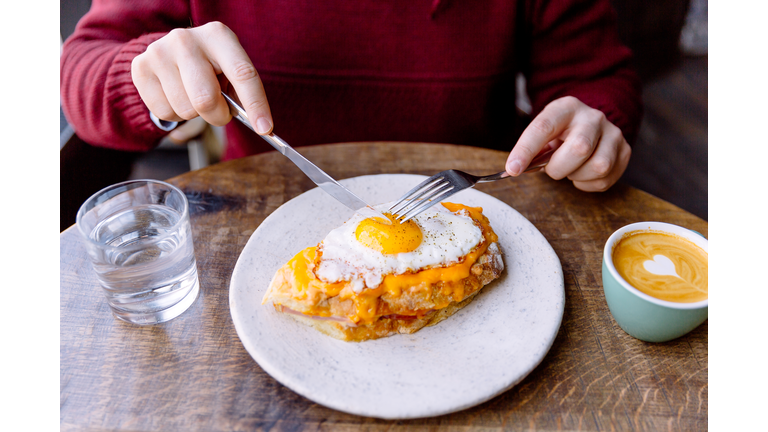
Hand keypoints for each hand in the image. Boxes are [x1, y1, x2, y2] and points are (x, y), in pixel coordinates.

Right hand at [131, 21, 272, 133]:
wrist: (168, 51)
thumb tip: (259, 125)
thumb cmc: (209, 66)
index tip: (265, 129)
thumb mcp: (228, 70)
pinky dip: (175, 114)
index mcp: (218, 35)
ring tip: (192, 95)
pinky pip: (164, 112)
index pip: (242, 74)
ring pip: (185, 109)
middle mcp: (186, 39)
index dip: (256, 105)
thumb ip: (241, 93)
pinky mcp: (140, 67)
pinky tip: (175, 95)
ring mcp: (159, 52)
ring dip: (195, 114)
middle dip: (218, 116)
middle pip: (206, 99)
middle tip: (219, 112)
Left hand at [505, 96, 630, 191]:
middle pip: (579, 148)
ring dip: (576, 176)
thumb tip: (515, 169)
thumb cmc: (561, 133)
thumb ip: (530, 150)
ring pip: (598, 166)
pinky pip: (605, 179)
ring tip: (570, 168)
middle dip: (559, 168)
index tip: (513, 169)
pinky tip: (582, 173)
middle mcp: (593, 117)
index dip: (526, 150)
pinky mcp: (624, 151)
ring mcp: (613, 133)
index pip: (544, 127)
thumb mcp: (543, 133)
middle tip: (552, 168)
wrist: (590, 125)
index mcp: (566, 108)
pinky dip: (587, 183)